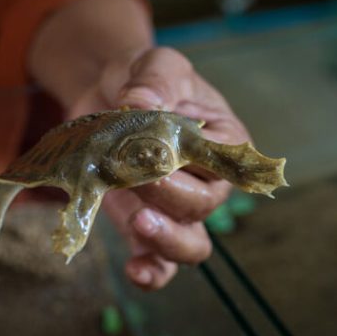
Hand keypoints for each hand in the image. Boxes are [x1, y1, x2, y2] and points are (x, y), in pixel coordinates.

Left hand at [68, 47, 250, 289]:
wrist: (110, 95)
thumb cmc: (144, 78)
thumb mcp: (155, 64)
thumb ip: (155, 79)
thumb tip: (142, 104)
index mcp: (222, 139)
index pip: (226, 160)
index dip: (198, 160)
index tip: (161, 145)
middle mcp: (206, 180)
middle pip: (203, 204)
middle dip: (168, 191)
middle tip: (131, 169)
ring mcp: (175, 207)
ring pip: (191, 244)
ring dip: (167, 240)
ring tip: (140, 221)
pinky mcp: (143, 224)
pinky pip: (158, 262)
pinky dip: (151, 272)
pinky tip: (135, 270)